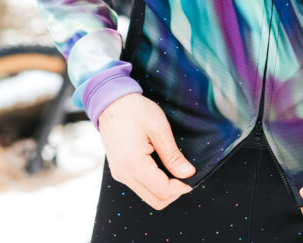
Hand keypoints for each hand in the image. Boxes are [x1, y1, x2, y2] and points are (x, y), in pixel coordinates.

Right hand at [97, 92, 195, 209]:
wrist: (110, 102)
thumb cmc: (135, 110)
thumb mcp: (159, 128)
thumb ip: (173, 155)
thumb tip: (188, 174)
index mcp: (134, 163)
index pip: (162, 189)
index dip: (181, 187)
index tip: (192, 177)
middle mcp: (124, 173)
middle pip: (156, 200)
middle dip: (174, 192)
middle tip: (185, 176)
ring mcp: (120, 174)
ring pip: (148, 196)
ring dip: (164, 190)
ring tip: (174, 170)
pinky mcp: (119, 171)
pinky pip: (140, 187)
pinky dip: (154, 184)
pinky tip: (161, 168)